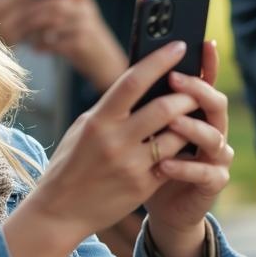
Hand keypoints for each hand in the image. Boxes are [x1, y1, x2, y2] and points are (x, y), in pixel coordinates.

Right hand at [1, 40, 207, 256]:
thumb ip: (110, 109)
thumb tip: (139, 85)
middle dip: (188, 95)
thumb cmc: (70, 164)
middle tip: (197, 88)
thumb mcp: (83, 129)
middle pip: (165, 107)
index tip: (180, 45)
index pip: (133, 80)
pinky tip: (188, 144)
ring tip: (196, 116)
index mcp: (98, 120)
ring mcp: (131, 165)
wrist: (58, 211)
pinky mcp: (143, 185)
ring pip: (176, 135)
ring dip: (191, 123)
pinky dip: (183, 150)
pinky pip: (174, 161)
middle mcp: (115, 140)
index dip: (160, 60)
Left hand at [14, 0, 127, 89]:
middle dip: (34, 13)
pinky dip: (43, 46)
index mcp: (85, 4)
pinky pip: (56, 43)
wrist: (105, 63)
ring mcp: (85, 28)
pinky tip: (36, 49)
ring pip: (53, 24)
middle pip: (55, 5)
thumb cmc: (86, 38)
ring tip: (25, 37)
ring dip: (36, 32)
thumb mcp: (82, 15)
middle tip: (20, 22)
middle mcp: (86, 12)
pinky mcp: (81, 44)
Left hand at [142, 41, 232, 256]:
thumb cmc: (149, 163)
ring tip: (171, 122)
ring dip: (193, 127)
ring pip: (214, 137)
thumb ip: (146, 106)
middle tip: (175, 79)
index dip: (207, 63)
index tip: (202, 42)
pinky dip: (185, 168)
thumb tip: (134, 70)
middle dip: (197, 90)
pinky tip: (164, 165)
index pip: (206, 82)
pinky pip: (205, 174)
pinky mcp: (213, 184)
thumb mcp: (143, 131)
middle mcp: (212, 130)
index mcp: (196, 113)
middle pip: (216, 104)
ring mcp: (216, 157)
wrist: (162, 206)